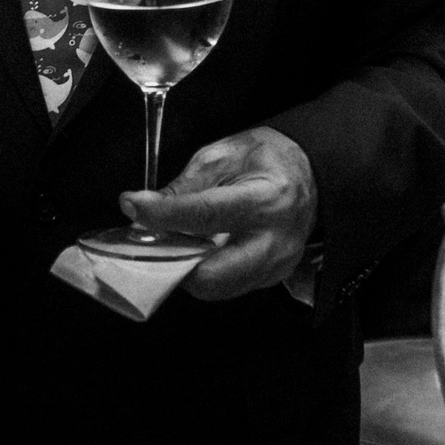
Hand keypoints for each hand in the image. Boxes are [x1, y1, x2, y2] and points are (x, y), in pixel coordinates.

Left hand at [120, 127, 316, 301]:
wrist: (311, 175)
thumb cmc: (269, 160)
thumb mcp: (224, 155)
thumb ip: (186, 185)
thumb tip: (147, 208)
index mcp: (266, 199)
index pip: (206, 215)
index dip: (163, 215)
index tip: (134, 206)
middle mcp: (275, 240)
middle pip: (212, 275)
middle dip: (173, 263)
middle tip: (152, 240)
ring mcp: (275, 266)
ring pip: (216, 288)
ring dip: (184, 270)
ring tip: (173, 242)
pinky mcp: (270, 279)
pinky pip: (227, 287)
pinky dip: (203, 272)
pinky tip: (196, 250)